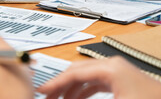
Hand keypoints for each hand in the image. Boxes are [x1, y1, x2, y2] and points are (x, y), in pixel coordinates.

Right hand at [38, 56, 160, 98]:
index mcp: (109, 68)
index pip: (73, 73)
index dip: (55, 83)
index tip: (41, 91)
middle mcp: (110, 65)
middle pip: (77, 71)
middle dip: (61, 85)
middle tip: (47, 98)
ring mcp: (116, 71)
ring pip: (85, 77)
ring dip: (71, 90)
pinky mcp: (119, 78)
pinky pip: (95, 82)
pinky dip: (83, 91)